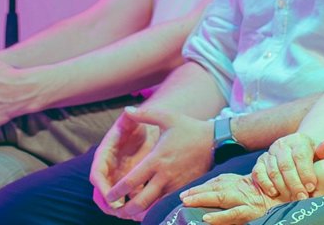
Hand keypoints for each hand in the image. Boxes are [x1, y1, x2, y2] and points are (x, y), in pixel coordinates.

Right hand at [90, 111, 160, 217]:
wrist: (147, 130)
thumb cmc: (139, 126)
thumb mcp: (134, 121)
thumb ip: (130, 118)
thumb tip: (128, 112)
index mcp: (105, 154)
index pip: (97, 174)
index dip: (102, 187)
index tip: (110, 198)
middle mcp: (108, 169)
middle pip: (100, 192)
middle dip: (108, 204)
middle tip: (119, 213)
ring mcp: (116, 178)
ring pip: (112, 200)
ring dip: (119, 210)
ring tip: (131, 216)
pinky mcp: (127, 185)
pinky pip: (126, 200)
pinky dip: (131, 209)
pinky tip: (142, 214)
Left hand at [95, 105, 214, 218]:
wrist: (214, 141)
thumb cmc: (188, 128)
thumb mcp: (166, 117)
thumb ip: (144, 115)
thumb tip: (126, 109)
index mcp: (156, 159)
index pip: (132, 180)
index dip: (118, 190)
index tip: (108, 196)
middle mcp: (165, 176)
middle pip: (142, 201)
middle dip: (127, 210)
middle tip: (117, 212)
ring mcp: (176, 185)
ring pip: (155, 207)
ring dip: (142, 212)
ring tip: (131, 214)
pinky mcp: (185, 190)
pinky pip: (168, 205)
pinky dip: (157, 210)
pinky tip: (150, 211)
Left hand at [180, 171, 281, 224]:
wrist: (289, 196)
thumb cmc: (272, 193)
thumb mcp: (253, 188)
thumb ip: (237, 188)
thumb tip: (219, 193)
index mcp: (240, 182)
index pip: (218, 181)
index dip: (203, 186)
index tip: (188, 192)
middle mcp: (241, 188)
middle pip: (215, 187)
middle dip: (197, 192)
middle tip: (182, 197)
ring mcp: (245, 199)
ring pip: (220, 198)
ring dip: (202, 199)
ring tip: (187, 202)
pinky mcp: (250, 212)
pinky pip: (232, 214)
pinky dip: (219, 217)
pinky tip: (206, 219)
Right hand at [252, 133, 323, 199]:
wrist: (295, 151)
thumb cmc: (310, 157)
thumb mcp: (319, 152)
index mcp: (298, 140)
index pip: (300, 155)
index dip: (305, 172)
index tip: (311, 186)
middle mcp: (281, 144)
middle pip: (286, 165)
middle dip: (295, 184)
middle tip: (302, 197)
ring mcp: (270, 153)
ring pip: (273, 170)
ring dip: (282, 187)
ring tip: (291, 198)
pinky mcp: (260, 162)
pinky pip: (258, 172)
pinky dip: (265, 183)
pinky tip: (274, 192)